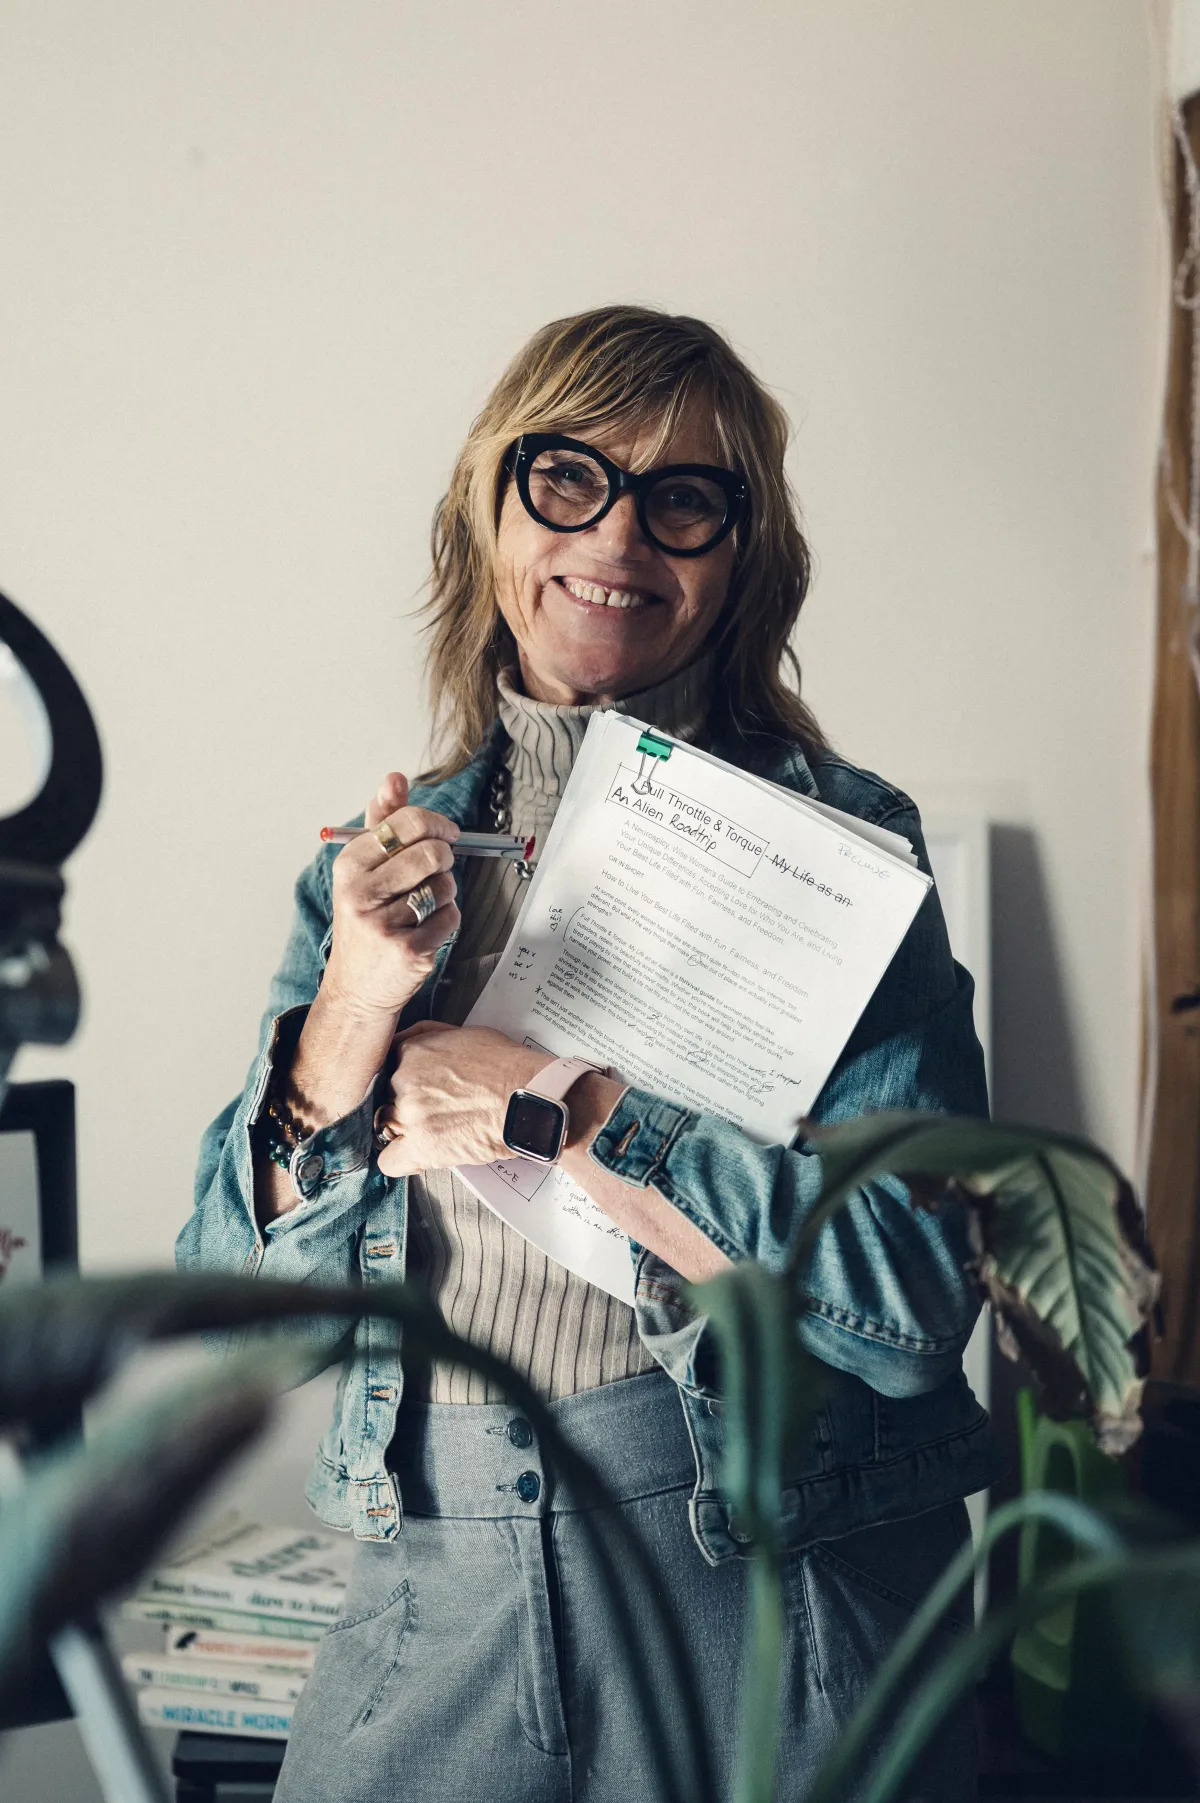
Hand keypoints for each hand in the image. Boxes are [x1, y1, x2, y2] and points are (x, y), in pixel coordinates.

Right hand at [321, 772, 460, 1026]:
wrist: (355, 988)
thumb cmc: (365, 919)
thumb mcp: (363, 870)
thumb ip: (382, 822)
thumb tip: (394, 778)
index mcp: (349, 865)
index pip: (405, 822)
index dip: (436, 823)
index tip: (446, 833)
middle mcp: (360, 893)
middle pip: (431, 852)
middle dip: (445, 856)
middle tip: (440, 866)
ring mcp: (384, 924)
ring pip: (445, 886)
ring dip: (446, 892)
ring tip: (424, 904)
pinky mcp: (409, 950)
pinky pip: (451, 917)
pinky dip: (447, 920)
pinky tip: (426, 929)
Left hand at [375, 1023, 548, 1177]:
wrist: (530, 1098)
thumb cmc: (507, 1066)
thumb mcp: (464, 1033)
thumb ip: (427, 1036)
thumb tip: (405, 1041)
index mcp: (412, 1052)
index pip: (384, 1069)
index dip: (399, 1081)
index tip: (412, 1089)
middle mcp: (404, 1082)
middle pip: (384, 1098)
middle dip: (403, 1104)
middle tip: (432, 1109)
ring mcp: (410, 1116)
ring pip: (384, 1128)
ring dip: (403, 1130)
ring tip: (431, 1131)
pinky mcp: (422, 1147)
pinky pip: (389, 1161)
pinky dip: (401, 1160)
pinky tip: (419, 1153)